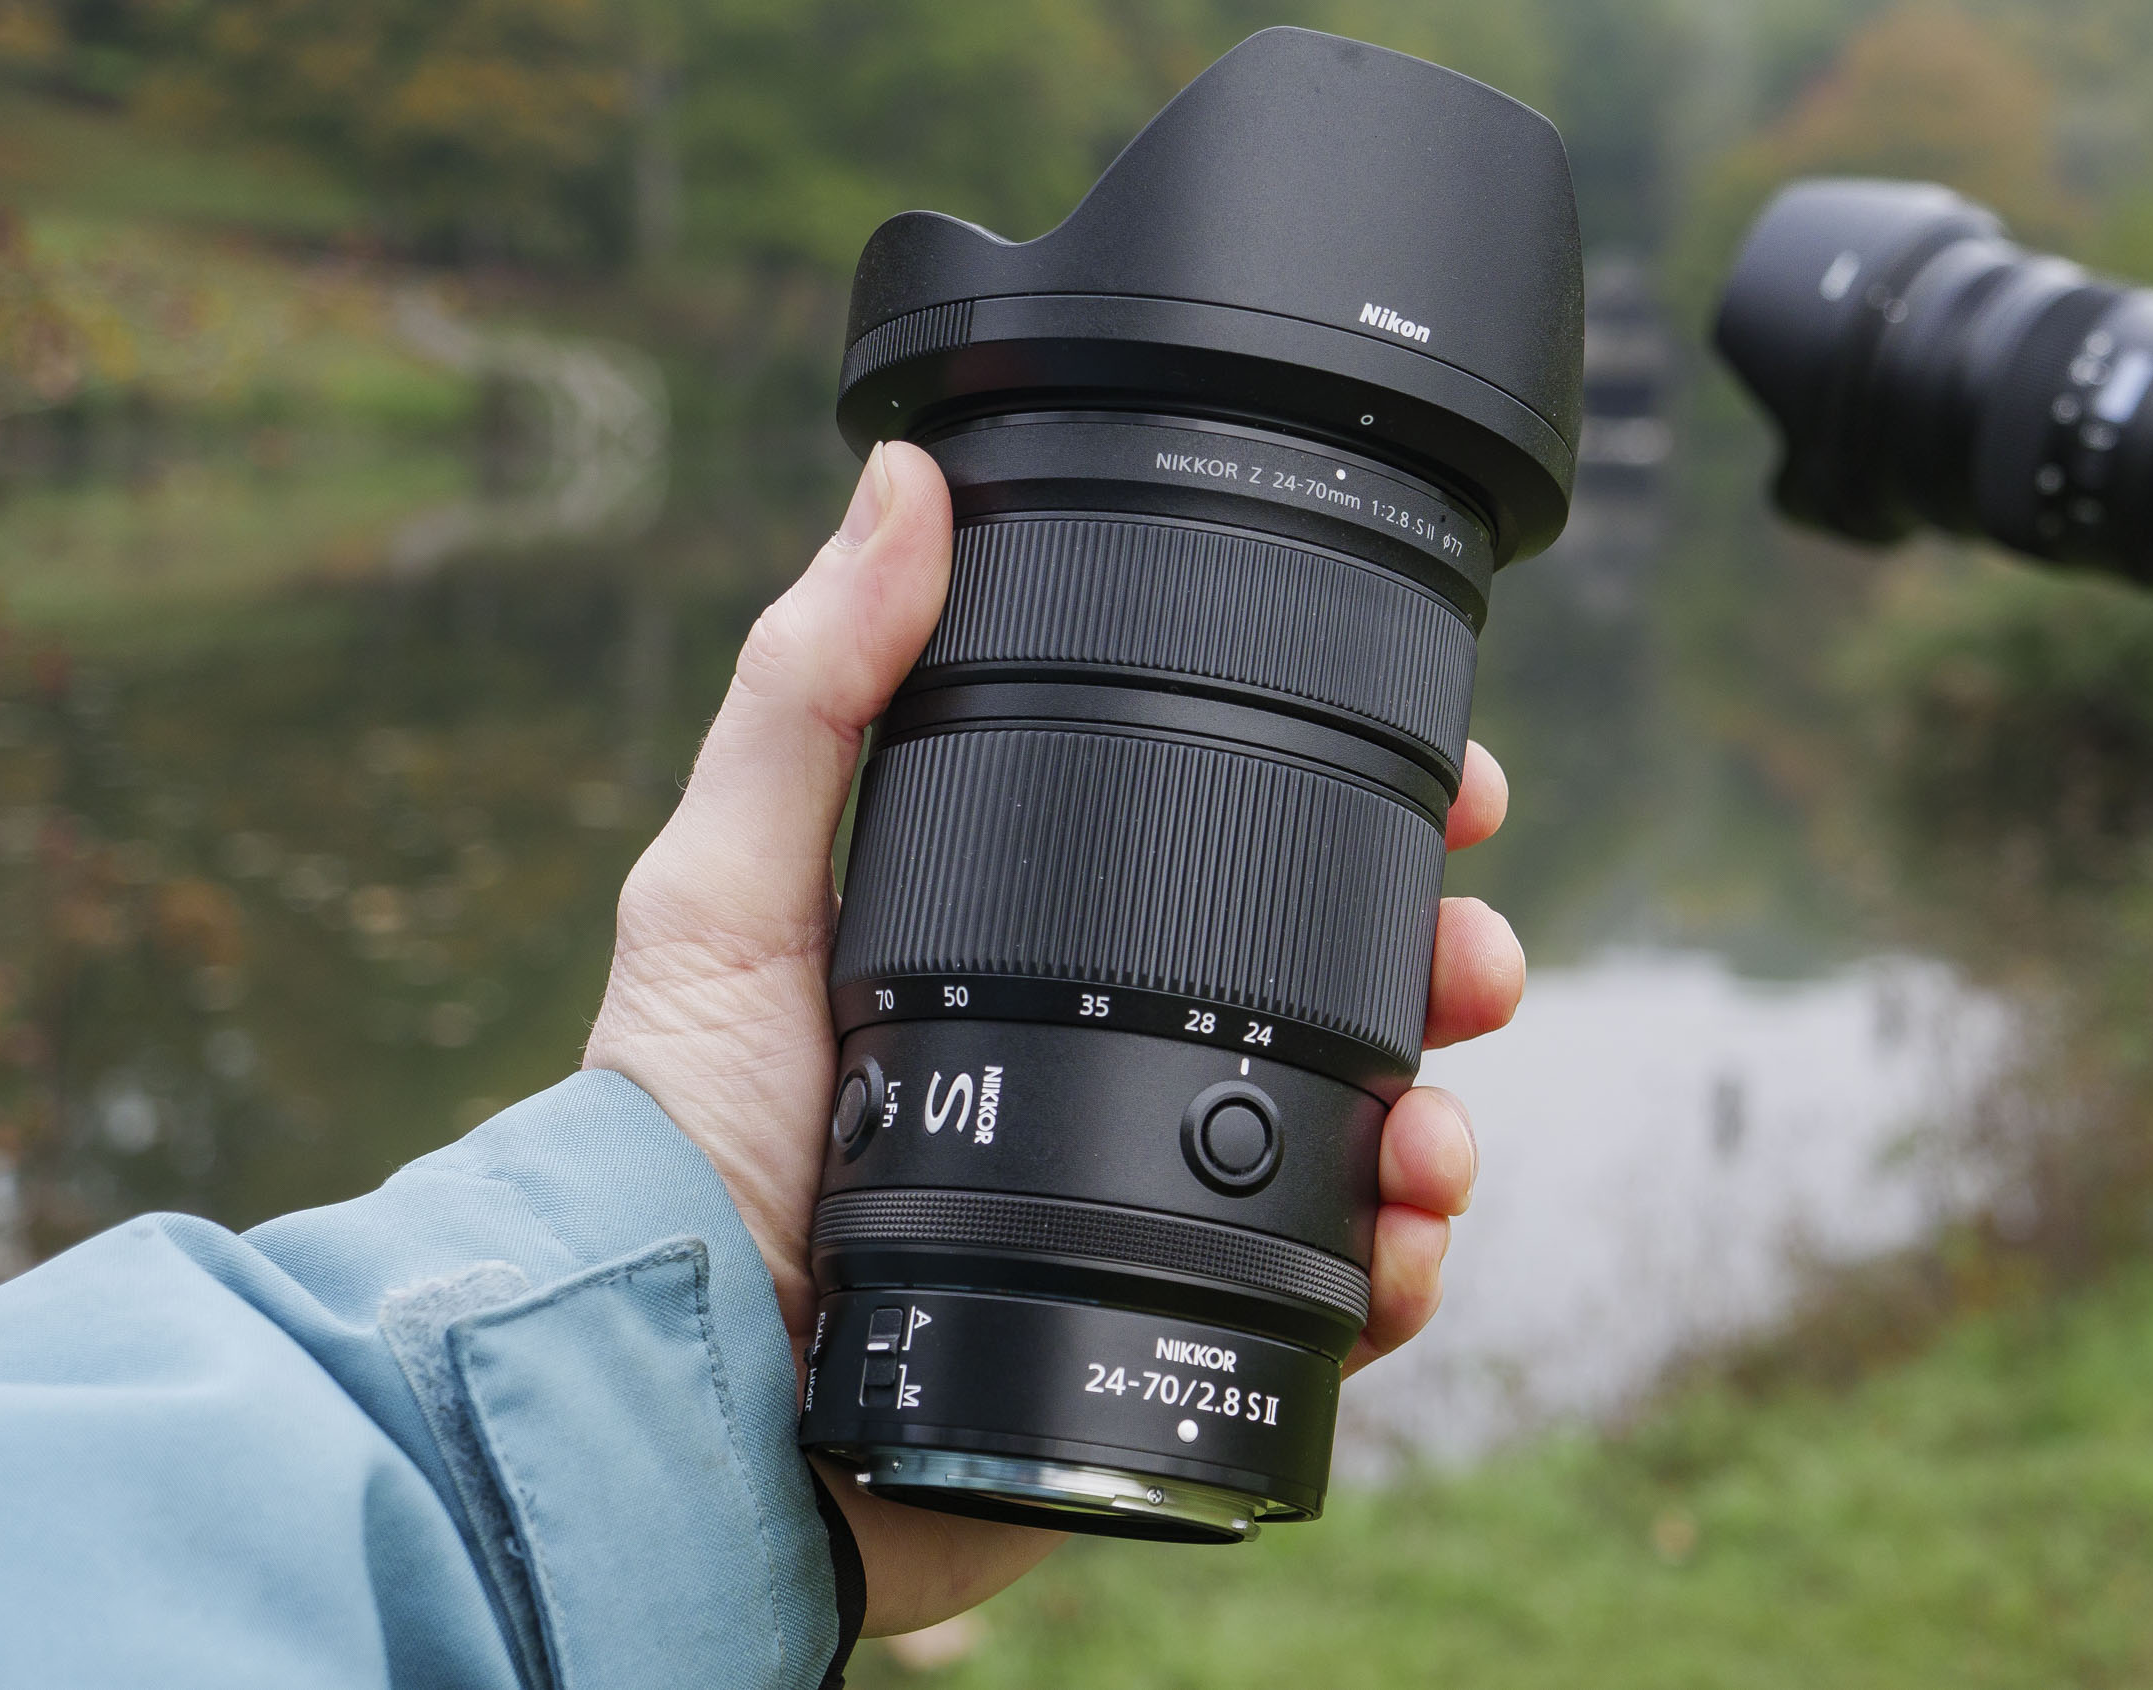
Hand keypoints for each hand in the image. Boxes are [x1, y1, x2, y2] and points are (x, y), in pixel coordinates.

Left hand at [583, 442, 1524, 1634]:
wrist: (677, 1402)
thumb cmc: (674, 1146)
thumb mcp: (725, 890)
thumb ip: (809, 690)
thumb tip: (903, 480)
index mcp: (1030, 958)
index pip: (1224, 862)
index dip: (1347, 814)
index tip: (1448, 782)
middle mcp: (1106, 1073)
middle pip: (1330, 995)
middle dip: (1436, 965)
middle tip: (1478, 958)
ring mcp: (1150, 1208)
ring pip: (1356, 1142)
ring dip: (1439, 1118)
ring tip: (1438, 1129)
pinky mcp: (1172, 1335)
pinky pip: (1331, 1299)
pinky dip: (1399, 1268)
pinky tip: (1404, 1240)